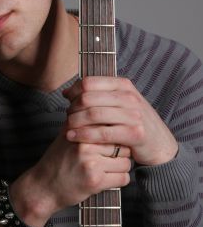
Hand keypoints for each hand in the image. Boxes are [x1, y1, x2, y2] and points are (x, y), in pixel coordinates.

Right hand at [18, 126, 131, 222]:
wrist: (43, 186)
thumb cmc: (57, 161)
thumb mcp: (66, 135)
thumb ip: (83, 122)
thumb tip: (103, 108)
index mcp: (81, 130)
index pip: (113, 128)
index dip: (116, 138)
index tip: (113, 144)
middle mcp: (86, 144)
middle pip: (123, 145)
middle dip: (120, 154)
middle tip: (109, 159)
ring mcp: (91, 162)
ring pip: (126, 163)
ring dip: (120, 169)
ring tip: (106, 170)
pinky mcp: (95, 181)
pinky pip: (123, 178)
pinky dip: (118, 181)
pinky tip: (106, 180)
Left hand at [63, 76, 178, 166]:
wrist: (159, 144)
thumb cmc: (132, 123)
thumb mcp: (118, 104)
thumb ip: (95, 96)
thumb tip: (66, 92)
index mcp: (123, 85)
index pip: (89, 82)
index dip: (73, 91)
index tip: (67, 101)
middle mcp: (129, 97)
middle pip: (88, 98)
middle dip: (72, 108)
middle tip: (67, 118)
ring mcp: (134, 115)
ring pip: (93, 114)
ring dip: (75, 122)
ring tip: (67, 129)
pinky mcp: (135, 133)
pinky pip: (102, 133)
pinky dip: (84, 135)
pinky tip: (73, 138)